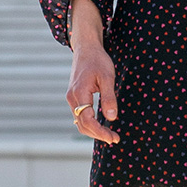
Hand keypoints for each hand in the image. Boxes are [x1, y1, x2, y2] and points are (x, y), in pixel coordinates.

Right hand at [66, 0, 119, 144]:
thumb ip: (109, 98)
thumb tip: (112, 118)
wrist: (86, 48)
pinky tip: (101, 125)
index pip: (88, 121)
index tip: (113, 137)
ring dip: (94, 131)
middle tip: (115, 138)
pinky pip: (80, 116)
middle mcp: (72, 98)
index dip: (101, 132)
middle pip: (82, 125)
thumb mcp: (107, 77)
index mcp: (79, 93)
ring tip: (110, 135)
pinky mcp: (74, 97)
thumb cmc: (98, 60)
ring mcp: (71, 98)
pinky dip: (89, 124)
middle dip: (98, 134)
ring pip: (80, 122)